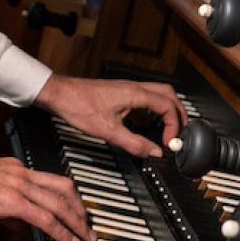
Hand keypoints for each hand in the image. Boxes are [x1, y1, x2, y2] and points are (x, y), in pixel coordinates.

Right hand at [0, 153, 95, 240]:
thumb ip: (4, 203)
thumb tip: (17, 221)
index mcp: (15, 167)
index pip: (48, 179)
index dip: (65, 196)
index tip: (73, 208)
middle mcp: (21, 172)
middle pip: (63, 187)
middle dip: (79, 207)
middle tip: (86, 223)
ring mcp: (19, 185)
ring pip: (59, 203)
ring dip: (76, 222)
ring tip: (85, 237)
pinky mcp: (14, 201)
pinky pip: (46, 218)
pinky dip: (61, 231)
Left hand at [34, 74, 187, 156]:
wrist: (59, 93)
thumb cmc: (79, 106)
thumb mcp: (108, 131)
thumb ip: (134, 143)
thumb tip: (155, 153)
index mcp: (135, 94)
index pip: (168, 106)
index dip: (175, 125)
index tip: (169, 143)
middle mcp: (134, 87)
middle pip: (169, 95)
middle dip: (179, 114)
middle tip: (179, 134)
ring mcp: (128, 88)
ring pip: (159, 93)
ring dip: (168, 109)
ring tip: (170, 128)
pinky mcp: (120, 92)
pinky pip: (147, 96)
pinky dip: (155, 108)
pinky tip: (149, 122)